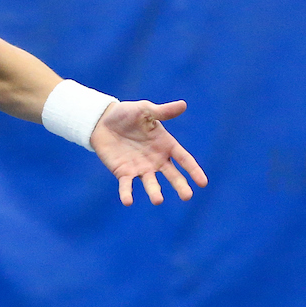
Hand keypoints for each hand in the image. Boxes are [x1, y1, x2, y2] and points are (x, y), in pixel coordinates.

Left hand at [90, 99, 207, 205]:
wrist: (103, 120)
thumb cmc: (127, 114)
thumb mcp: (145, 110)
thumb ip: (163, 111)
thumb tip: (183, 105)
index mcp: (166, 145)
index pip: (184, 159)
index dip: (193, 170)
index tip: (203, 182)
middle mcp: (156, 160)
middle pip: (172, 175)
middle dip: (180, 185)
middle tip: (187, 196)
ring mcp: (140, 168)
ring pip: (151, 183)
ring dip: (154, 192)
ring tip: (157, 200)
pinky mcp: (123, 172)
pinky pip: (126, 185)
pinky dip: (127, 193)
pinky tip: (128, 201)